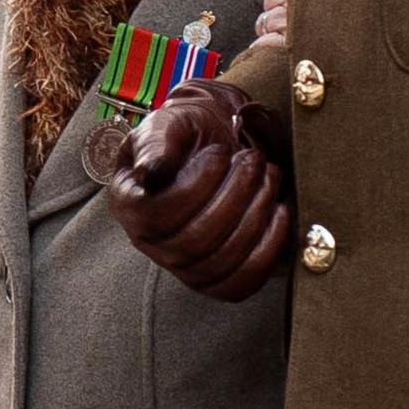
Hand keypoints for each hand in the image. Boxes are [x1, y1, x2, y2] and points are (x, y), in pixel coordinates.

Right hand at [104, 81, 291, 300]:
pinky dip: (266, 250)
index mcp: (129, 205)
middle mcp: (150, 242)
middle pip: (193, 243)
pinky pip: (239, 284)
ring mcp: (181, 266)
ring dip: (255, 217)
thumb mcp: (166, 124)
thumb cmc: (187, 134)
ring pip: (220, 262)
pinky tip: (279, 213)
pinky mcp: (215, 279)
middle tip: (254, 160)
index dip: (196, 187)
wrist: (214, 146)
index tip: (219, 153)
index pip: (157, 216)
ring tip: (269, 178)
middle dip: (234, 197)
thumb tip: (150, 172)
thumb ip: (155, 143)